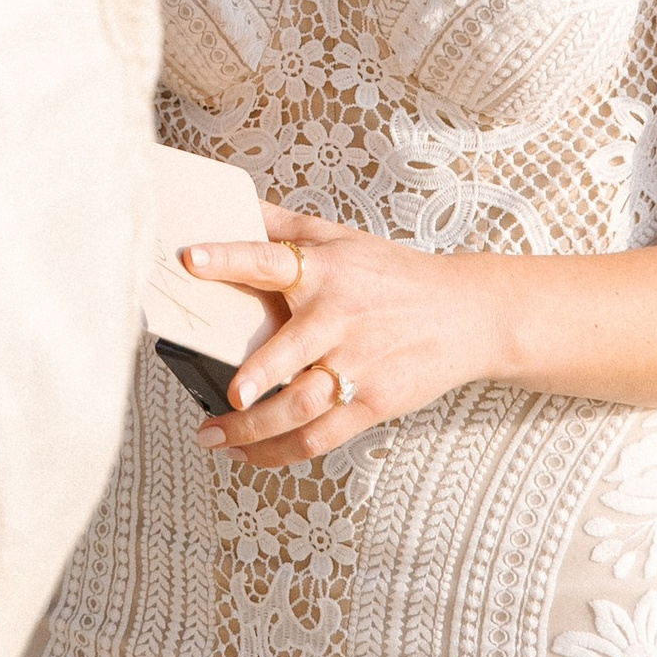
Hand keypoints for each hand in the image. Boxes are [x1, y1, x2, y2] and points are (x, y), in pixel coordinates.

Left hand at [182, 205, 495, 464]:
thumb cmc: (392, 273)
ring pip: (300, 407)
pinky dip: (280, 452)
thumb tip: (229, 202)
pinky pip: (319, 437)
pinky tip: (248, 454)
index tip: (191, 260)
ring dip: (253, 430)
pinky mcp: (372, 403)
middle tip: (226, 397)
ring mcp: (356, 365)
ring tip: (213, 436)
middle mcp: (337, 318)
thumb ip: (280, 223)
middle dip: (256, 377)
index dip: (229, 258)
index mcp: (324, 270)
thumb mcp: (339, 236)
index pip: (268, 259)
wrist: (465, 314)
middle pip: (291, 351)